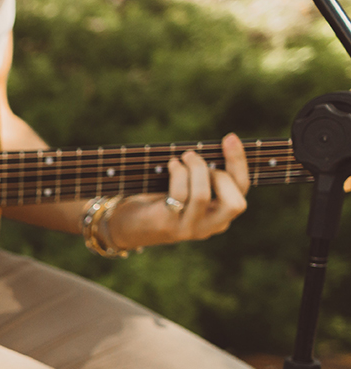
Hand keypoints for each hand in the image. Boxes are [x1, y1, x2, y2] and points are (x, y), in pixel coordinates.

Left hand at [107, 134, 249, 251]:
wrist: (127, 226)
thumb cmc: (161, 200)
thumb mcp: (189, 189)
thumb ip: (207, 175)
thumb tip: (224, 143)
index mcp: (220, 217)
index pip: (241, 190)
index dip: (239, 162)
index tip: (230, 138)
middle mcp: (209, 227)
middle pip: (234, 203)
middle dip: (221, 173)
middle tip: (198, 159)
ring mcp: (188, 229)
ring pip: (203, 195)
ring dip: (196, 169)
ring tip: (185, 156)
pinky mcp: (167, 225)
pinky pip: (180, 195)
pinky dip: (178, 173)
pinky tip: (172, 165)